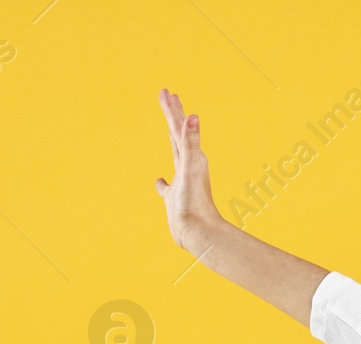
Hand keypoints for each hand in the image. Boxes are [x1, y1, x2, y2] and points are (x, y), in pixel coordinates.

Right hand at [155, 88, 224, 252]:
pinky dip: (163, 183)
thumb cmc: (195, 204)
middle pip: (179, 135)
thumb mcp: (190, 169)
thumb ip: (191, 143)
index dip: (172, 110)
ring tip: (169, 129)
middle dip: (173, 115)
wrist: (200, 235)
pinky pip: (168, 187)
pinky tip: (160, 182)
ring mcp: (183, 182)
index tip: (166, 91)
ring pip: (176, 155)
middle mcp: (189, 167)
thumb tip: (193, 117)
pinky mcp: (176, 199)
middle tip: (168, 96)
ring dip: (172, 140)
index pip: (180, 128)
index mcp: (191, 158)